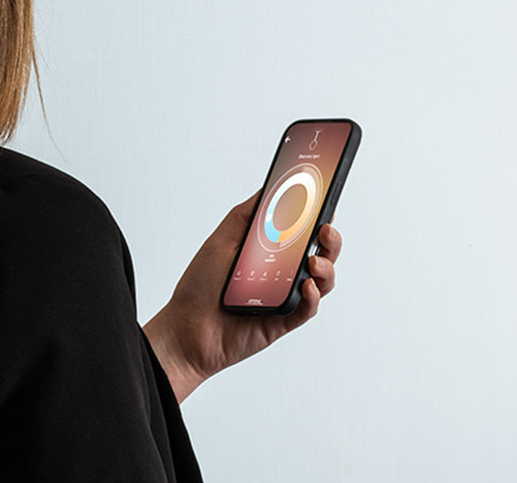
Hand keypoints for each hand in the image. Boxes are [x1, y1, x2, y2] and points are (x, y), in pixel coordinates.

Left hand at [143, 192, 342, 402]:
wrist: (185, 329)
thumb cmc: (200, 287)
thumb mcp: (222, 240)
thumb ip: (247, 214)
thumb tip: (270, 187)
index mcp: (272, 252)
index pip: (304, 231)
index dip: (320, 216)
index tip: (326, 200)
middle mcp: (283, 273)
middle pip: (322, 253)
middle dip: (331, 239)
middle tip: (325, 229)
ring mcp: (285, 297)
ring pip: (323, 281)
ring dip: (326, 267)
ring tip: (313, 262)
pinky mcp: (284, 320)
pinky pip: (308, 309)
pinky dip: (313, 297)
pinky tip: (305, 286)